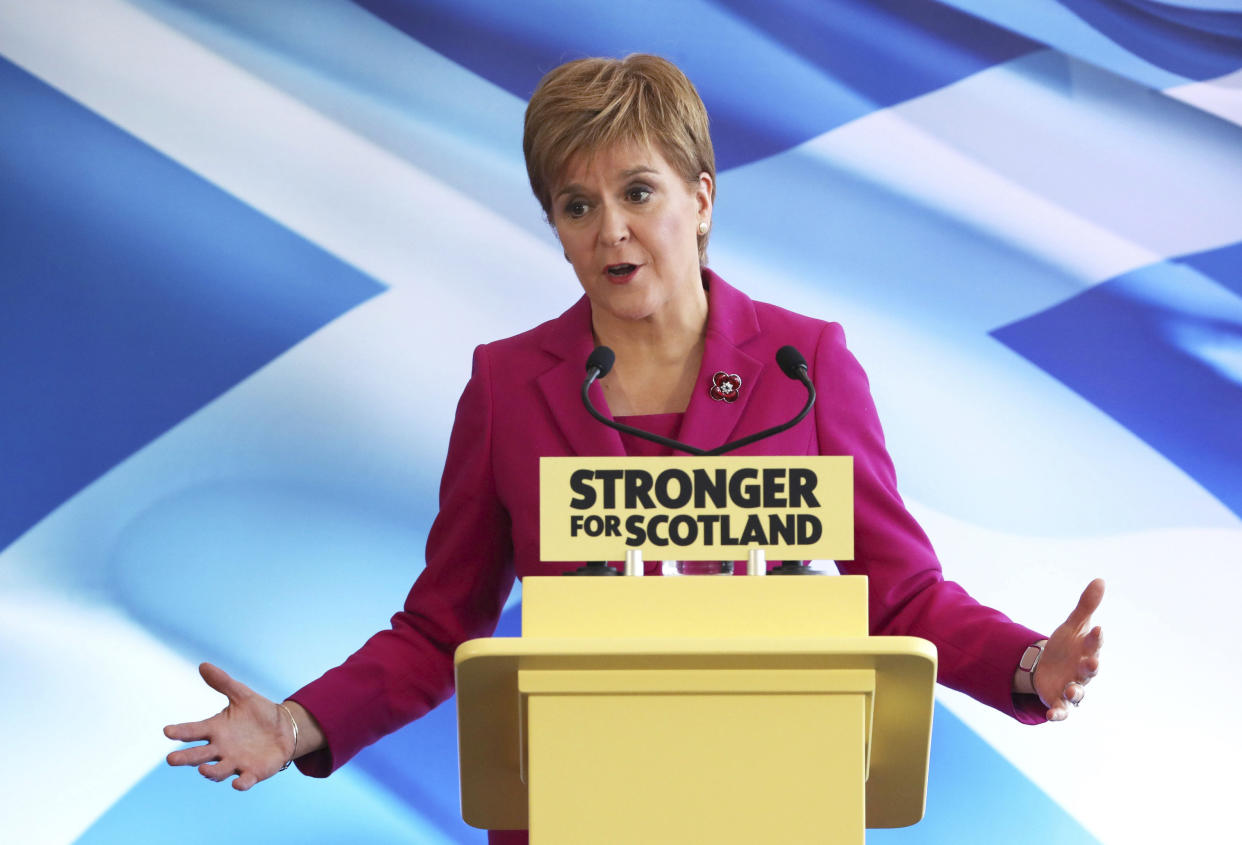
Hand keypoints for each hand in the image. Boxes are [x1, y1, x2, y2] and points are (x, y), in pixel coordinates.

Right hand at [163, 663, 294, 789]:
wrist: (285, 729)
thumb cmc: (258, 713)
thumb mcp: (242, 695)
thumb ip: (223, 682)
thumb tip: (203, 664)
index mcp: (215, 730)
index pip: (194, 731)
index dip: (180, 732)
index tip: (167, 731)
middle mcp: (221, 749)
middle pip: (199, 755)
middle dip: (185, 758)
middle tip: (171, 759)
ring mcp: (235, 762)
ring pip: (218, 770)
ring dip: (211, 772)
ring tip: (203, 770)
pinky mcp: (252, 772)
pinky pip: (245, 780)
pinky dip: (241, 783)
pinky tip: (238, 783)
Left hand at [1034, 578, 1103, 721]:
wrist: (1048, 667)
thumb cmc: (1067, 647)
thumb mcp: (1073, 626)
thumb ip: (1085, 606)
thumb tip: (1100, 580)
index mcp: (1087, 652)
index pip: (1094, 644)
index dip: (1096, 638)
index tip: (1097, 628)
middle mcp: (1082, 672)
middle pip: (1089, 670)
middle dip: (1091, 667)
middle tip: (1090, 662)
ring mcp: (1072, 688)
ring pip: (1077, 693)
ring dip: (1075, 693)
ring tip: (1070, 690)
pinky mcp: (1058, 701)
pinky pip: (1060, 710)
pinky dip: (1057, 714)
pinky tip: (1049, 716)